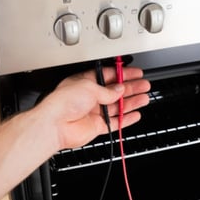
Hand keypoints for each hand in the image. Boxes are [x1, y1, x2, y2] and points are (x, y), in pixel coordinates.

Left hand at [34, 66, 150, 151]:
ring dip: (131, 102)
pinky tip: (135, 115)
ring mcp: (94, 112)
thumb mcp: (89, 87)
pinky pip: (115, 122)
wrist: (55, 124)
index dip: (123, 75)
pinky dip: (126, 119)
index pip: (108, 76)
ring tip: (144, 98)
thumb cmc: (63, 102)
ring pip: (117, 106)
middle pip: (115, 91)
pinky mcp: (96, 126)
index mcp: (86, 82)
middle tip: (144, 85)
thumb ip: (108, 90)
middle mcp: (90, 97)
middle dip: (131, 88)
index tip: (135, 74)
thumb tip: (119, 89)